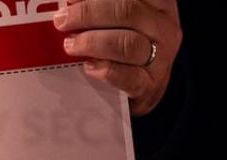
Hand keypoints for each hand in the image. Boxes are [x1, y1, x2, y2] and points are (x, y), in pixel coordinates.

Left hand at [54, 0, 181, 115]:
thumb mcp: (118, 18)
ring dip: (92, 43)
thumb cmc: (124, 41)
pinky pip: (129, 77)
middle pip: (127, 11)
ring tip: (70, 45)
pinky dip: (105, 70)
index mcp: (158, 2)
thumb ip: (99, 8)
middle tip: (62, 21)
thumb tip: (69, 3)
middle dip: (88, 14)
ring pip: (127, 44)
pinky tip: (89, 67)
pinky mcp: (152, 84)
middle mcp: (164, 25)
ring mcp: (161, 56)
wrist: (145, 83)